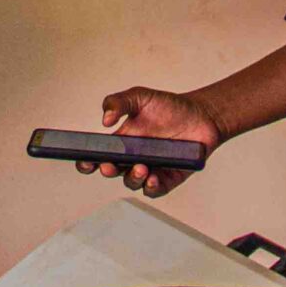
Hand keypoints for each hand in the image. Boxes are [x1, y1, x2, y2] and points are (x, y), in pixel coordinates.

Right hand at [84, 87, 223, 197]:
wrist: (201, 114)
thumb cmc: (170, 107)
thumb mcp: (141, 97)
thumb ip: (118, 102)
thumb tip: (104, 120)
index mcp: (121, 141)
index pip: (98, 155)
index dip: (87, 162)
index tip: (84, 161)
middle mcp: (132, 158)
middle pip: (113, 171)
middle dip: (108, 170)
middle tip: (109, 166)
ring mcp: (150, 169)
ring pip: (132, 182)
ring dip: (132, 178)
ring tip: (141, 167)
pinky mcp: (168, 179)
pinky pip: (155, 190)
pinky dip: (151, 188)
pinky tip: (153, 178)